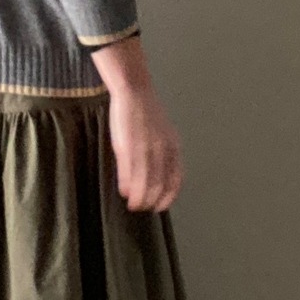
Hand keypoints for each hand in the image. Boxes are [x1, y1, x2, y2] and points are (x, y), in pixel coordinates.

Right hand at [106, 83, 183, 211]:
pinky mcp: (127, 148)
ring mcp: (144, 150)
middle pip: (159, 186)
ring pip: (144, 184)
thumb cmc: (146, 112)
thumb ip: (163, 153)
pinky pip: (128, 174)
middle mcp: (162, 151)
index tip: (160, 206)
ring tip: (133, 205)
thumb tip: (157, 176)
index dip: (168, 197)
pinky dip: (126, 186)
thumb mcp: (162, 133)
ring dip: (138, 199)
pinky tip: (124, 192)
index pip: (175, 181)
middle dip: (151, 202)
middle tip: (142, 208)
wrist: (134, 92)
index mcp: (173, 148)